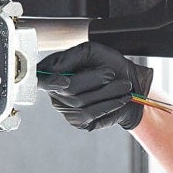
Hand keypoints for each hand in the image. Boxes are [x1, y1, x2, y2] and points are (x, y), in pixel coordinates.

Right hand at [36, 42, 153, 130]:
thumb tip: (54, 69)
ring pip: (82, 103)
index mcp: (54, 72)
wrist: (130, 82)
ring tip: (124, 85)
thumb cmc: (108, 64)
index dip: (50, 81)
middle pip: (69, 90)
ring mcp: (66, 109)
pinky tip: (121, 99)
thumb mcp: (91, 51)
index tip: (65, 81)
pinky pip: (91, 115)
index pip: (41, 79)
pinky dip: (110, 105)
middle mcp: (56, 92)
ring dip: (108, 93)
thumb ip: (71, 57)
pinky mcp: (79, 122)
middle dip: (95, 80)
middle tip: (112, 74)